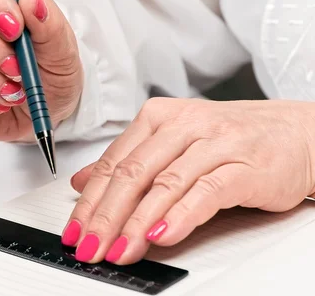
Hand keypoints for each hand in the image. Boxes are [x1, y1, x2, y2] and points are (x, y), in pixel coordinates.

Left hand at [61, 97, 314, 264]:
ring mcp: (214, 143)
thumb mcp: (171, 143)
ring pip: (164, 184)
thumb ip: (128, 161)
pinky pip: (205, 191)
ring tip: (119, 249)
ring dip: (136, 222)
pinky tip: (161, 235)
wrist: (296, 133)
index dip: (89, 199)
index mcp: (158, 118)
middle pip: (133, 174)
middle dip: (105, 216)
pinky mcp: (243, 165)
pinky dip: (180, 216)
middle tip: (89, 246)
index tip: (74, 229)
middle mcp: (183, 125)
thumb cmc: (230, 139)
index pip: (113, 162)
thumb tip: (81, 181)